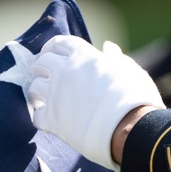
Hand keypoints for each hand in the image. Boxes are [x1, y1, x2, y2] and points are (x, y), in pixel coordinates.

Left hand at [29, 35, 163, 170]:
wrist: (131, 128)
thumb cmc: (136, 98)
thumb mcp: (130, 71)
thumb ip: (115, 58)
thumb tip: (108, 47)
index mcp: (84, 56)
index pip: (60, 43)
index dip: (54, 48)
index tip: (53, 54)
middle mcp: (65, 71)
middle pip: (42, 63)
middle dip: (43, 68)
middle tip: (48, 77)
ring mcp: (55, 95)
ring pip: (34, 88)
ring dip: (38, 92)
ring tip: (44, 99)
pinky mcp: (52, 119)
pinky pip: (36, 116)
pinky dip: (41, 118)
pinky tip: (49, 121)